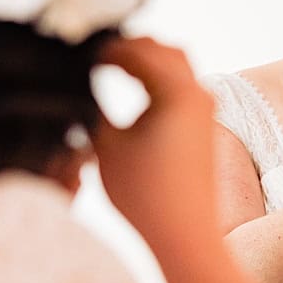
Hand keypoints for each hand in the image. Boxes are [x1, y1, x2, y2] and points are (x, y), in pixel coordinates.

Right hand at [92, 37, 218, 250]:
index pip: (137, 51)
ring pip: (177, 65)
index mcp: (176, 91)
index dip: (105, 49)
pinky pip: (182, 86)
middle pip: (163, 49)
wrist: (184, 234)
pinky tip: (135, 91)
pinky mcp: (204, 125)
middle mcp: (197, 93)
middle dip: (130, 48)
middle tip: (98, 55)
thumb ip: (91, 108)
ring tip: (113, 68)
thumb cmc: (144, 195)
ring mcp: (205, 109)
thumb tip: (77, 86)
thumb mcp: (105, 146)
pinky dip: (159, 79)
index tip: (80, 54)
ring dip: (148, 62)